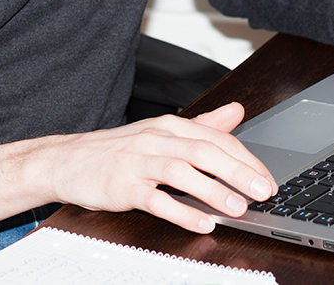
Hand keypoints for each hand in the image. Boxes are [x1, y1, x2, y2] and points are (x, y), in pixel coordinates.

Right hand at [0, 102, 276, 233]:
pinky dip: (180, 211)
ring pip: (181, 172)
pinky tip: (201, 223)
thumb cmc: (118, 150)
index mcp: (169, 126)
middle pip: (204, 151)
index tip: (267, 178)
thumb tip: (237, 112)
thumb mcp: (161, 133)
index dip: (244, 158)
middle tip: (263, 191)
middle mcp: (156, 139)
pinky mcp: (123, 186)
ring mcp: (138, 162)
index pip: (215, 138)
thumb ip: (202, 125)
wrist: (67, 161)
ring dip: (213, 191)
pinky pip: (155, 199)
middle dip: (238, 172)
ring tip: (238, 208)